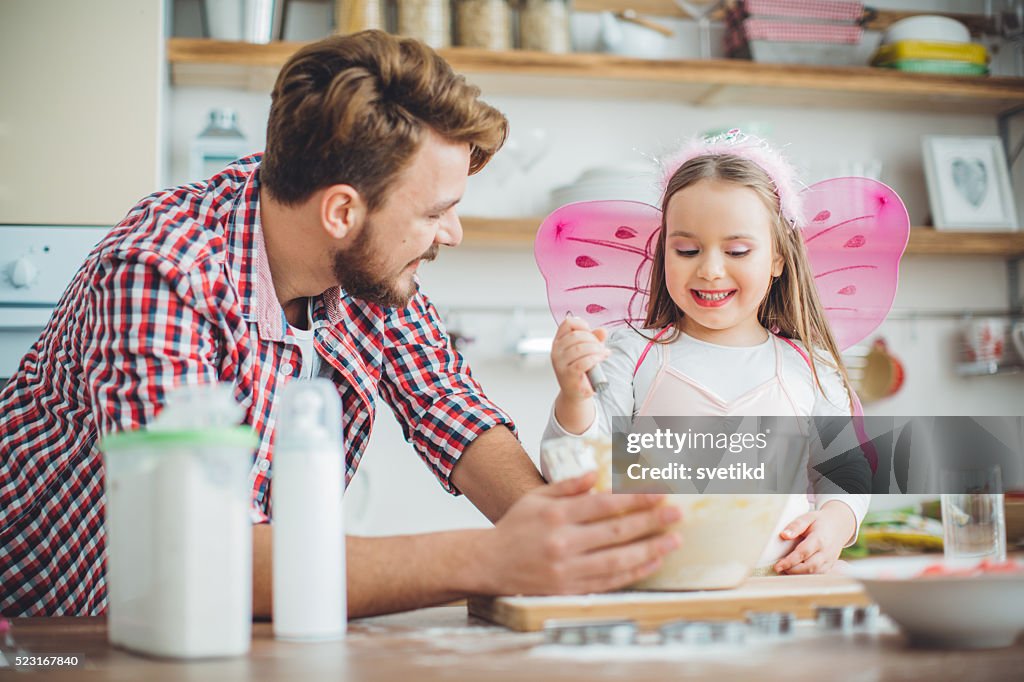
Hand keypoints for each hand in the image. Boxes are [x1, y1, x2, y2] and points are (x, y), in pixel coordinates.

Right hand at [476, 472, 681, 595]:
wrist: (489, 564)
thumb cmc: (515, 528)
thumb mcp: (536, 498)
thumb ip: (567, 486)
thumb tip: (595, 472)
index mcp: (556, 515)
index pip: (604, 504)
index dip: (634, 498)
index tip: (659, 492)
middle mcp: (563, 542)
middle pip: (616, 531)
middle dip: (650, 522)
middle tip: (676, 514)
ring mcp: (567, 569)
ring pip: (617, 559)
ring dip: (650, 549)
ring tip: (674, 540)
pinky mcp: (569, 589)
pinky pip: (609, 581)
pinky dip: (633, 572)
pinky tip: (651, 562)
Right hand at [551, 315, 608, 401]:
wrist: (576, 392)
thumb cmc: (581, 370)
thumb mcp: (588, 350)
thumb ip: (595, 338)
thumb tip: (602, 331)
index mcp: (558, 342)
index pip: (568, 323)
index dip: (582, 325)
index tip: (591, 333)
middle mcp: (556, 351)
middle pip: (576, 335)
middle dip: (593, 340)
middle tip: (601, 348)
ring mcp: (560, 364)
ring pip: (580, 348)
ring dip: (596, 349)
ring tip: (603, 354)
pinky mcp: (568, 375)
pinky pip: (583, 362)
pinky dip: (595, 358)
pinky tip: (601, 359)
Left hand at [773, 501, 855, 574]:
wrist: (839, 526)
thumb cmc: (820, 521)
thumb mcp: (807, 518)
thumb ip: (796, 525)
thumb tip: (784, 535)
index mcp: (819, 539)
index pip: (803, 553)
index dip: (789, 561)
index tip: (777, 565)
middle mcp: (826, 552)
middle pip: (810, 567)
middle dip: (793, 571)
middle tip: (779, 568)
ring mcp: (830, 560)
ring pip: (814, 573)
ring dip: (799, 575)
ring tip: (785, 570)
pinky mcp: (830, 565)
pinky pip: (818, 574)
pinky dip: (806, 576)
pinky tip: (795, 572)